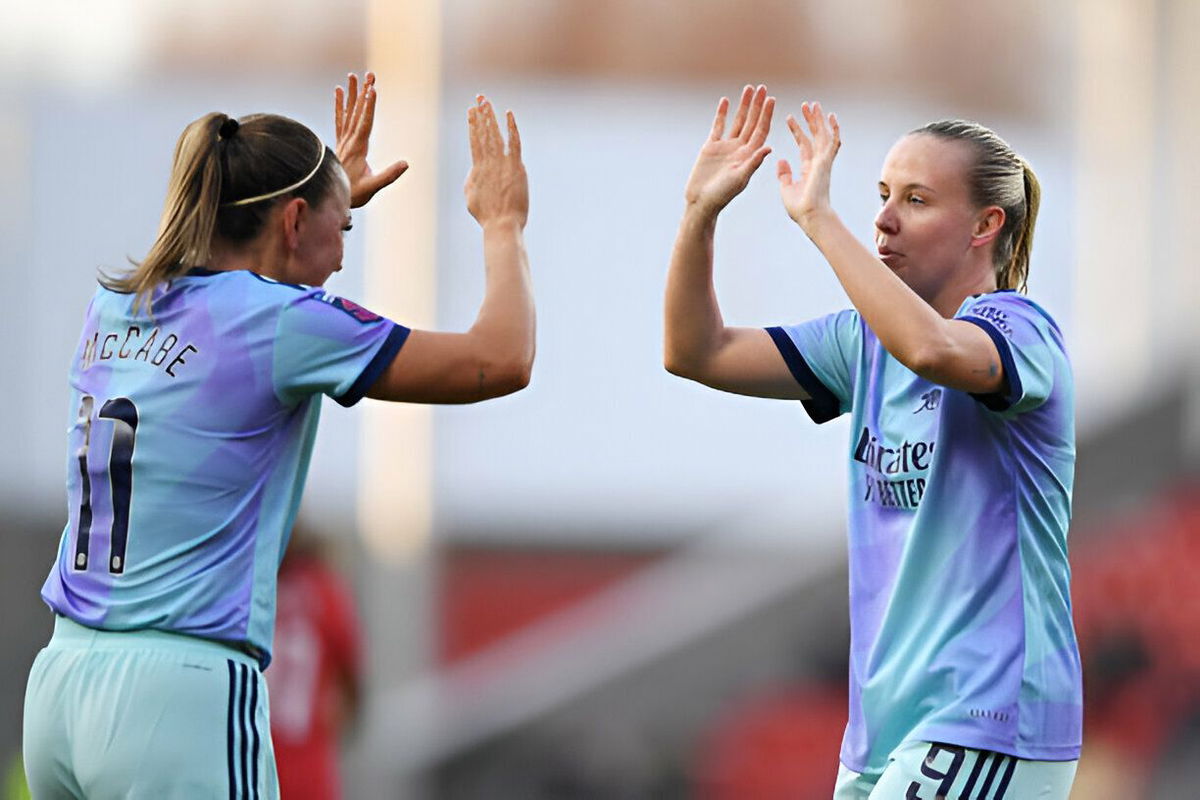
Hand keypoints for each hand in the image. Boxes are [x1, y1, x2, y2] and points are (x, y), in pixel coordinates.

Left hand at [335, 72, 408, 207]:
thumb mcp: (372, 187)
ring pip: (348, 112)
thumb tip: (406, 163)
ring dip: (352, 94)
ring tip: (353, 76)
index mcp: (357, 149)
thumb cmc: (354, 193)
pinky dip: (340, 105)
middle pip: (357, 112)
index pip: (365, 123)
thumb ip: (389, 175)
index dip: (369, 106)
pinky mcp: (341, 142)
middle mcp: (349, 140)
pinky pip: (340, 119)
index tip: (372, 90)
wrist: (332, 196)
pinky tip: (339, 91)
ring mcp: (344, 140)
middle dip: (364, 93)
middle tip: (369, 75)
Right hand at [464, 95, 527, 229]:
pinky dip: (511, 127)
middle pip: (483, 134)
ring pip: (495, 135)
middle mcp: (488, 163)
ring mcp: (502, 164)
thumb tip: (474, 172)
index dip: (473, 125)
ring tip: (487, 102)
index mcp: (477, 170)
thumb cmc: (487, 216)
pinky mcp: (516, 167)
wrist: (502, 223)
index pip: (474, 141)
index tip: (471, 111)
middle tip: (479, 98)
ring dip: (491, 117)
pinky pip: (514, 142)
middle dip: (481, 115)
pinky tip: (508, 115)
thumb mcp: (472, 198)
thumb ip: (472, 181)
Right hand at [683, 85, 774, 217]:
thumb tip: (769, 147)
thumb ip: (753, 162)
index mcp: (750, 155)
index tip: (771, 99)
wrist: (701, 201)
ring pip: (737, 121)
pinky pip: (718, 127)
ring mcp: (726, 147)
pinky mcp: (711, 147)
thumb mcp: (740, 179)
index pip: (761, 131)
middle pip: (751, 122)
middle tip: (763, 87)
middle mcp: (740, 149)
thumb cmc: (722, 195)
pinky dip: (722, 114)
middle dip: (757, 105)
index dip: (766, 115)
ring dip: (743, 106)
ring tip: (749, 89)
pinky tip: (726, 101)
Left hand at [777, 101, 840, 230]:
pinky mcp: (826, 162)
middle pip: (815, 137)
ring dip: (818, 120)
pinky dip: (833, 130)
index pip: (804, 145)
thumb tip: (781, 160)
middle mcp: (818, 163)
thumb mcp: (786, 188)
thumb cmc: (800, 209)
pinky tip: (831, 117)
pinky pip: (832, 143)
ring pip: (823, 135)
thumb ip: (784, 174)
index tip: (790, 118)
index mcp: (808, 169)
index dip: (798, 131)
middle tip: (806, 105)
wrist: (810, 216)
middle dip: (811, 121)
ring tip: (813, 105)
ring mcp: (824, 162)